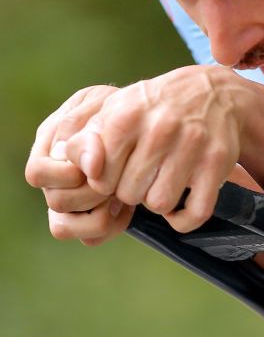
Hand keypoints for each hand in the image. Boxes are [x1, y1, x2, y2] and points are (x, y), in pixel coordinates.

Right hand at [26, 85, 133, 242]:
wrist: (145, 123)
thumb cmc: (120, 107)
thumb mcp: (103, 104)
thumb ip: (85, 128)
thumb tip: (87, 166)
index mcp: (48, 147)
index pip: (38, 174)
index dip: (67, 175)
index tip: (98, 167)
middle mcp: (54, 178)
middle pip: (55, 202)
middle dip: (92, 193)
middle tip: (119, 180)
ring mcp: (69, 201)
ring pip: (63, 228)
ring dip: (98, 215)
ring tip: (122, 197)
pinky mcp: (88, 217)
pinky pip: (89, 238)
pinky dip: (111, 226)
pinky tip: (129, 209)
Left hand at [59, 65, 250, 233]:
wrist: (214, 92)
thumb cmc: (155, 108)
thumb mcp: (116, 110)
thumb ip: (86, 140)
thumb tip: (78, 170)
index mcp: (127, 116)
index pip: (100, 178)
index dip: (106, 181)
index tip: (119, 170)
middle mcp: (160, 128)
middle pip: (129, 193)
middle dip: (133, 190)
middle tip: (145, 174)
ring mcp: (193, 144)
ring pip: (160, 204)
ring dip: (158, 200)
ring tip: (162, 182)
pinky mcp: (218, 161)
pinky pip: (195, 212)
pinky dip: (184, 218)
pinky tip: (181, 205)